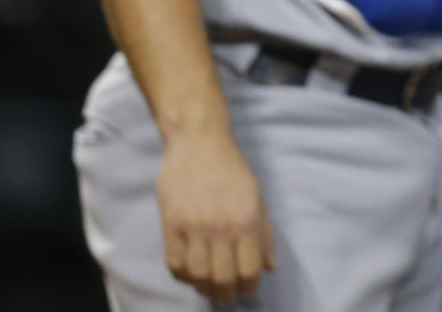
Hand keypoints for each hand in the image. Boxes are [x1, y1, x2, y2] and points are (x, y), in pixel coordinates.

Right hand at [156, 129, 275, 302]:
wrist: (199, 143)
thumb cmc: (233, 170)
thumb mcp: (258, 198)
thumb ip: (265, 234)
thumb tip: (270, 267)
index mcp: (247, 221)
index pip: (249, 269)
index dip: (249, 287)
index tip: (247, 291)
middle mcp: (221, 227)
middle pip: (223, 278)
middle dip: (227, 294)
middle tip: (227, 297)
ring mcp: (193, 227)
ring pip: (197, 275)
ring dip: (204, 288)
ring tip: (209, 288)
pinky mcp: (170, 224)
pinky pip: (174, 263)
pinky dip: (182, 276)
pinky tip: (190, 275)